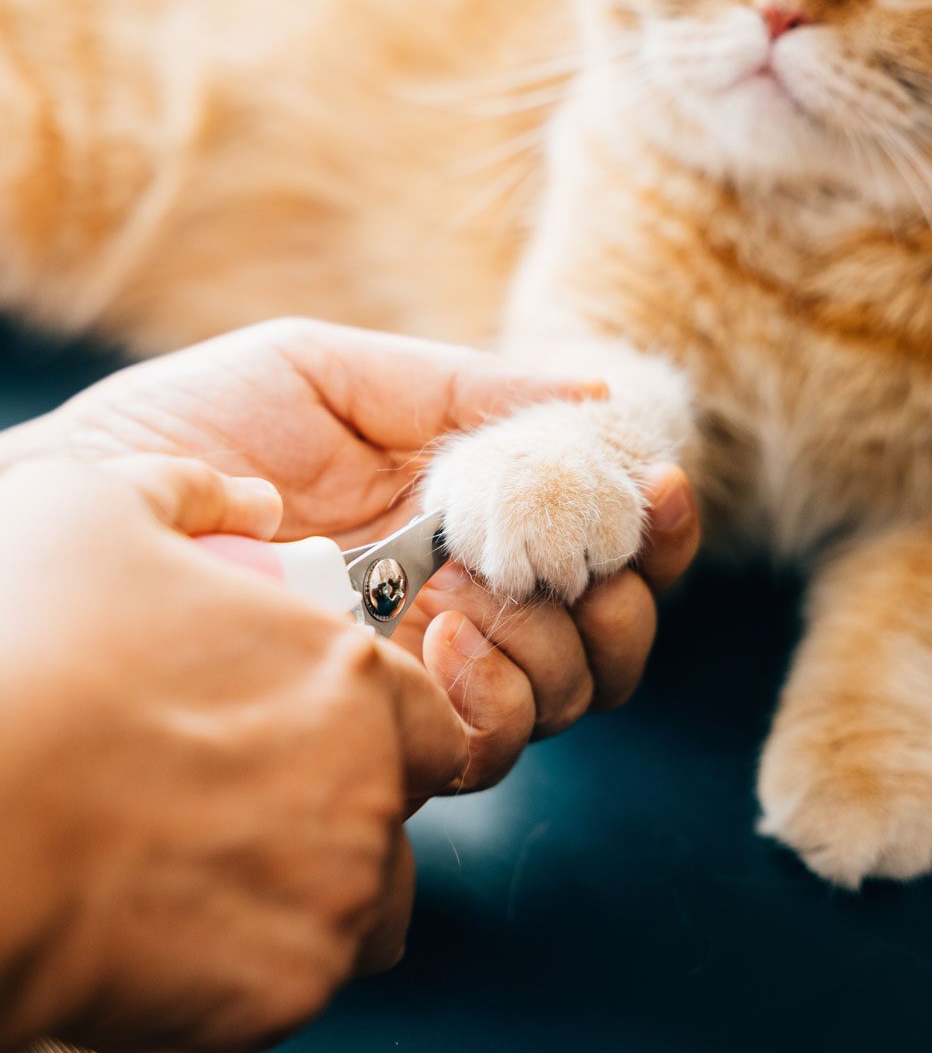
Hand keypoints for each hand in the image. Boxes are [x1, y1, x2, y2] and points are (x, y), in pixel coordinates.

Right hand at [0, 457, 465, 1051]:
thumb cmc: (28, 651)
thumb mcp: (97, 511)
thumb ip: (194, 492)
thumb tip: (247, 497)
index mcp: (349, 673)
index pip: (429, 710)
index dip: (383, 717)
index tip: (322, 722)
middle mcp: (369, 781)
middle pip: (396, 801)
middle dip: (348, 797)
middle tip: (256, 790)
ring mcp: (336, 889)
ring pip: (365, 895)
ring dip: (316, 882)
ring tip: (219, 859)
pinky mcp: (285, 988)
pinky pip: (301, 975)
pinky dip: (260, 959)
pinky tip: (182, 922)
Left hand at [3, 318, 700, 790]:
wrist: (87, 509)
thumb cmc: (197, 428)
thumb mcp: (333, 373)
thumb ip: (466, 388)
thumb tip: (604, 391)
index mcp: (470, 517)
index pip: (598, 538)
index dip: (653, 525)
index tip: (661, 487)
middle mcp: (469, 599)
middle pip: (611, 629)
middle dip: (623, 598)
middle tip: (573, 556)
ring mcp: (431, 670)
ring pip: (570, 692)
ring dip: (559, 644)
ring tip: (473, 593)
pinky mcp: (386, 728)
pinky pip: (490, 741)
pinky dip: (497, 694)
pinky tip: (438, 636)